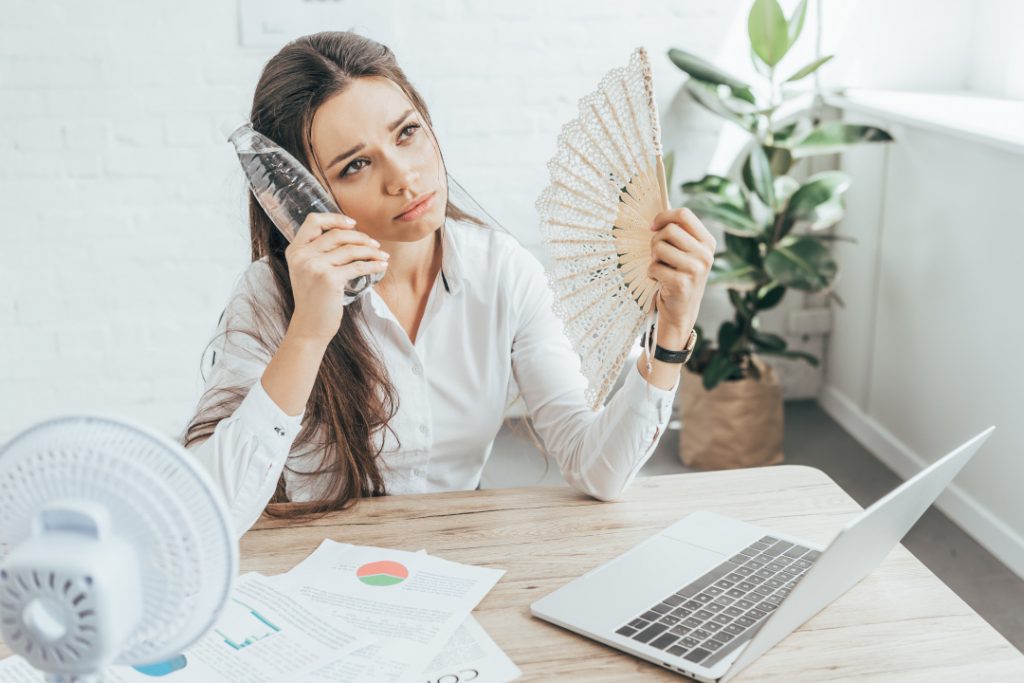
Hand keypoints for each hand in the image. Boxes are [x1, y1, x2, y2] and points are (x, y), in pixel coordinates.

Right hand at [285, 212, 389, 343]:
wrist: (309, 327)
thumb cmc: (314, 299)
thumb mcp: (309, 271)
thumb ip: (320, 252)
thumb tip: (350, 234)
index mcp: (295, 250)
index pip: (313, 221)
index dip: (335, 218)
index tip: (352, 223)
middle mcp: (302, 256)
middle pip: (337, 234)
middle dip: (360, 237)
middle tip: (374, 244)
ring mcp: (315, 266)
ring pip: (350, 250)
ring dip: (370, 251)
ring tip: (382, 256)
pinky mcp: (329, 279)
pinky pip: (357, 266)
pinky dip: (373, 265)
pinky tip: (381, 266)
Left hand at [648, 207, 716, 347]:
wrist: (681, 310)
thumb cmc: (678, 276)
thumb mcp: (685, 253)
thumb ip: (678, 234)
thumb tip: (659, 213)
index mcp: (707, 242)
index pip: (684, 214)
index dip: (663, 216)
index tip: (652, 226)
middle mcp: (705, 254)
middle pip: (669, 230)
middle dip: (655, 241)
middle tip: (657, 255)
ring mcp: (695, 269)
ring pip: (659, 247)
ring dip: (653, 258)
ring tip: (660, 268)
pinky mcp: (682, 283)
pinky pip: (654, 267)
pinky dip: (651, 273)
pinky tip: (660, 281)